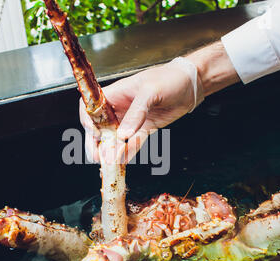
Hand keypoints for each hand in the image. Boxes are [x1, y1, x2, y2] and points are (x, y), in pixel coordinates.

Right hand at [80, 57, 203, 162]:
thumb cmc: (169, 79)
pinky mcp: (144, 129)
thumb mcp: (150, 92)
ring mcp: (132, 120)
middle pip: (100, 127)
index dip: (88, 120)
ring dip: (111, 150)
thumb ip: (136, 113)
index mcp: (115, 94)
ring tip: (109, 162)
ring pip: (116, 138)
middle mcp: (120, 108)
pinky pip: (134, 143)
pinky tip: (124, 160)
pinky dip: (128, 151)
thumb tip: (122, 135)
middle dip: (96, 142)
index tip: (93, 132)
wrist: (190, 85)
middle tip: (97, 156)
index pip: (92, 107)